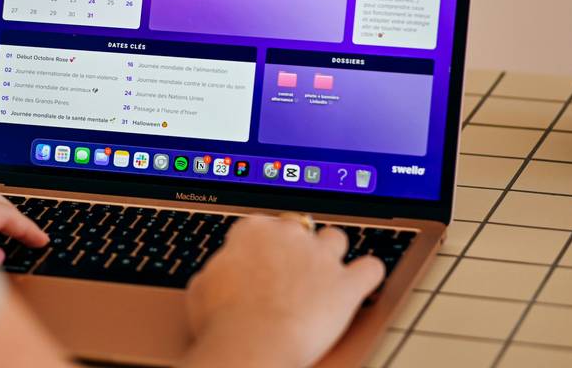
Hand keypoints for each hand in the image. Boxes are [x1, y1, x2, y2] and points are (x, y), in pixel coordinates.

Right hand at [182, 215, 384, 367]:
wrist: (252, 344)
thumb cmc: (222, 321)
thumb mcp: (201, 288)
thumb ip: (216, 271)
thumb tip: (217, 274)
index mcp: (253, 230)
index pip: (262, 226)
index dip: (261, 247)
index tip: (260, 265)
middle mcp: (289, 235)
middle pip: (299, 228)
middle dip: (296, 247)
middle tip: (288, 274)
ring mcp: (320, 257)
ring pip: (335, 238)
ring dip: (332, 253)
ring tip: (326, 274)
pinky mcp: (347, 284)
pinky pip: (371, 268)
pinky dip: (368, 274)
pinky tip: (363, 281)